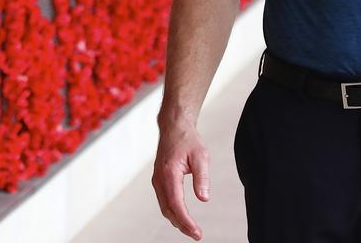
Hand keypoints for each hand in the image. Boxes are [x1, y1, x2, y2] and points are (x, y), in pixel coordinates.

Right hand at [151, 121, 209, 239]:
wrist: (174, 127)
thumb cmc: (187, 140)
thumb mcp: (201, 156)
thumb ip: (202, 178)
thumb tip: (204, 198)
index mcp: (169, 173)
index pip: (177, 204)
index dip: (186, 221)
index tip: (196, 232)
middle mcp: (159, 179)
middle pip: (168, 210)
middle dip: (182, 225)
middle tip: (196, 235)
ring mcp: (157, 180)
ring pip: (164, 207)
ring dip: (176, 220)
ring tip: (191, 230)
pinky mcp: (159, 180)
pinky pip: (164, 201)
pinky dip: (172, 212)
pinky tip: (181, 217)